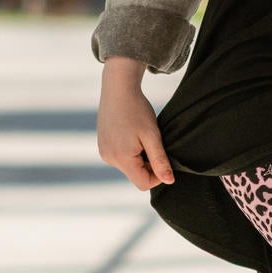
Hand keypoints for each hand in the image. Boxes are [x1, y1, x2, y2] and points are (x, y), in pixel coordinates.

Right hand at [96, 56, 175, 189]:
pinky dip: (130, 151)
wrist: (118, 89)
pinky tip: (132, 134)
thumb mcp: (153, 135)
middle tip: (153, 142)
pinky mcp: (102, 146)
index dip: (158, 175)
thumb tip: (169, 181)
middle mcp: (109, 159)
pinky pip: (121, 158)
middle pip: (135, 175)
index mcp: (121, 158)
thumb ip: (160, 160)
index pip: (143, 183)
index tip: (163, 157)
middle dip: (148, 164)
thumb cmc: (137, 110)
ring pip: (129, 167)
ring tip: (141, 136)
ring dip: (139, 157)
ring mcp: (104, 152)